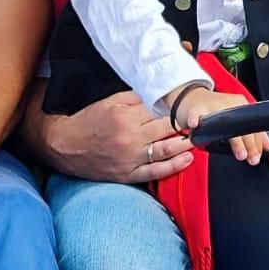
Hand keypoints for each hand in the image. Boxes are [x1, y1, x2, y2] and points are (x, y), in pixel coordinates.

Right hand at [43, 91, 192, 183]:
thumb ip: (135, 97)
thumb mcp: (109, 101)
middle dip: (187, 124)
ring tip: (201, 137)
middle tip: (203, 120)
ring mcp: (130, 158)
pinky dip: (174, 166)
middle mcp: (130, 137)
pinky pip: (155, 172)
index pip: (159, 109)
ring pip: (166, 150)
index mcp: (125, 115)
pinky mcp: (128, 174)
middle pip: (167, 129)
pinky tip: (188, 158)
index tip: (193, 104)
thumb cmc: (88, 121)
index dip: (178, 107)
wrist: (65, 146)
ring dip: (186, 144)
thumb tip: (158, 94)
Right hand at [176, 87, 268, 164]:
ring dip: (234, 140)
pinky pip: (195, 113)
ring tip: (239, 152)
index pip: (253, 125)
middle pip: (241, 125)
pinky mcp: (195, 107)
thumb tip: (267, 146)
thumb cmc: (218, 112)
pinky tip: (196, 124)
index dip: (258, 141)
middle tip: (250, 158)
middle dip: (249, 143)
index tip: (259, 155)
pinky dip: (195, 118)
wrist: (195, 99)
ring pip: (223, 122)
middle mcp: (229, 104)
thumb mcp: (237, 120)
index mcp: (240, 105)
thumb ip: (252, 133)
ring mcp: (212, 105)